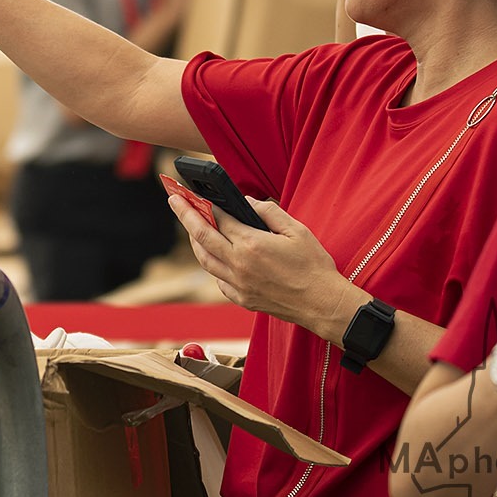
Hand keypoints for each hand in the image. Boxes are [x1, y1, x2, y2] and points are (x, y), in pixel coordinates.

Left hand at [167, 192, 353, 332]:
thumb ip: (269, 212)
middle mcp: (239, 265)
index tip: (191, 193)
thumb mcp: (296, 231)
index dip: (203, 204)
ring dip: (194, 241)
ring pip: (205, 260)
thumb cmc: (313, 266)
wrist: (323, 304)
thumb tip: (247, 203)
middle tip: (173, 200)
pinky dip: (212, 265)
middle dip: (184, 215)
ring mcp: (238, 284)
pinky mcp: (242, 299)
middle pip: (201, 236)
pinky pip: (218, 280)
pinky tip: (215, 256)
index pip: (218, 219)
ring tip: (191, 226)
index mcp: (251, 245)